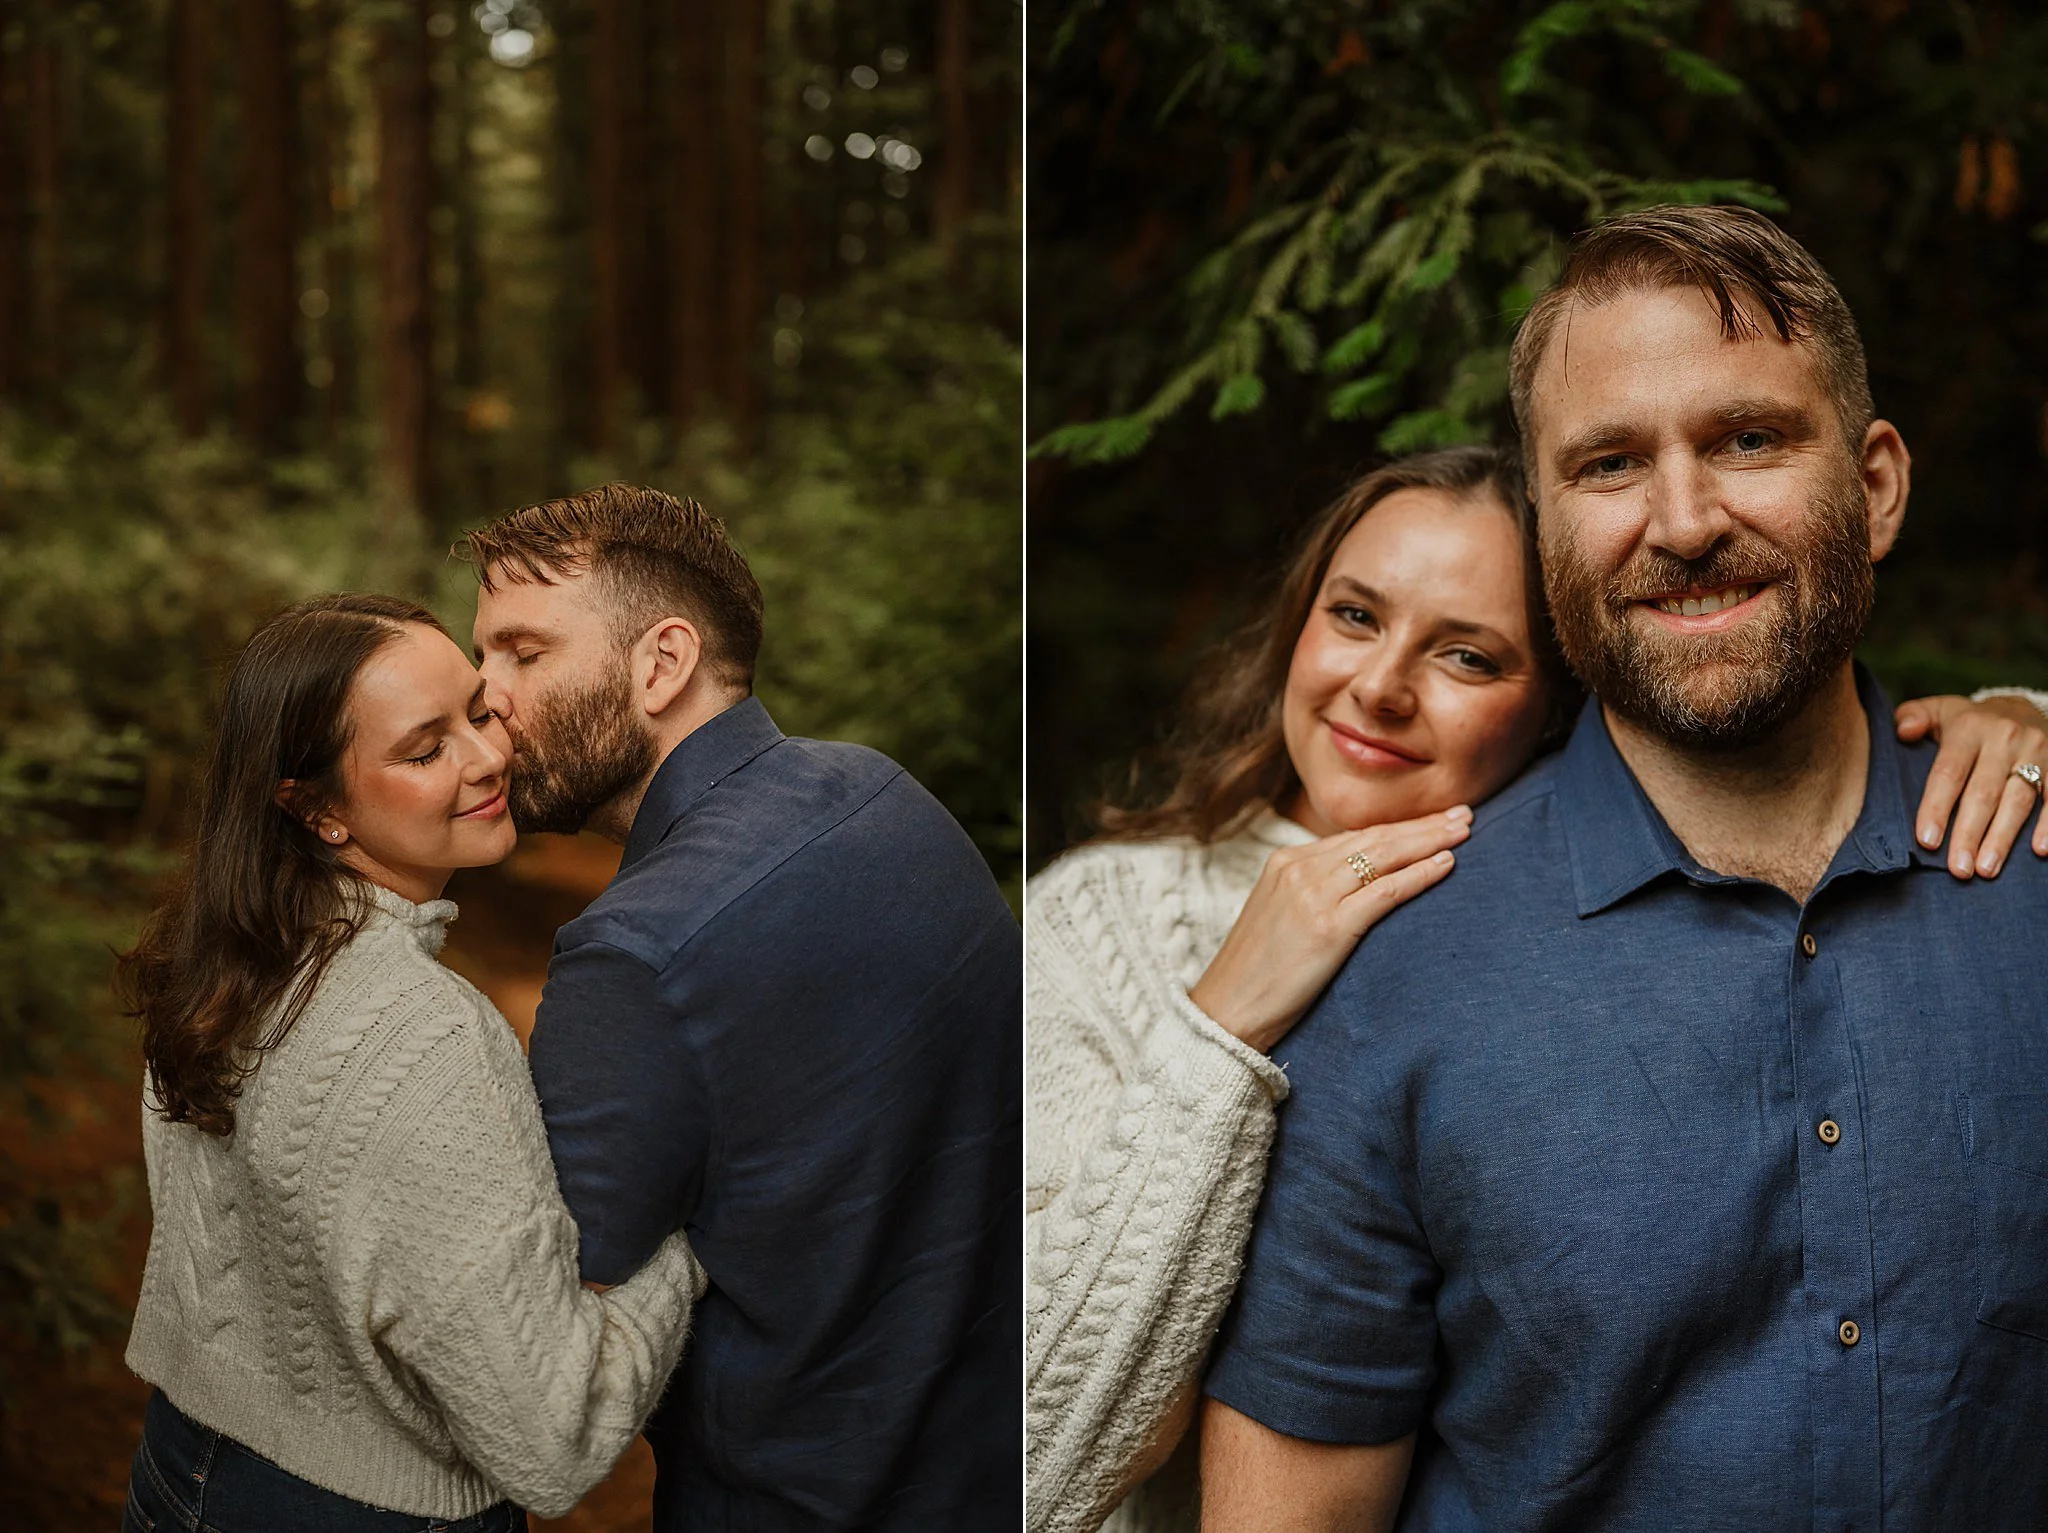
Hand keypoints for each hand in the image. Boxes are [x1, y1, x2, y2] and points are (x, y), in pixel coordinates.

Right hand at [1189, 806, 1470, 1053]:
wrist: (1227, 1012)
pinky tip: (1447, 864)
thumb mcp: (1281, 915)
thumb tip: (1360, 887)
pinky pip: (1385, 892)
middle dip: (1422, 825)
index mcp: (1285, 861)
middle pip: (1373, 839)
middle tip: (1463, 813)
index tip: (1432, 820)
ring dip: (1429, 840)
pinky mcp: (1328, 926)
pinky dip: (1419, 875)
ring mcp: (1312, 895)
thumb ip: (1314, 891)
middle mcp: (1298, 868)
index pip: (1353, 836)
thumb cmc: (1258, 973)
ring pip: (1383, 857)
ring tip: (1465, 830)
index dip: (1397, 827)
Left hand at [1895, 693, 2047, 876]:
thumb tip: (1902, 730)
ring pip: (2018, 801)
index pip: (1949, 774)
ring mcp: (2035, 752)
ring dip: (2002, 838)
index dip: (1937, 808)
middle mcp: (2003, 740)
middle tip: (1958, 868)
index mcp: (1968, 729)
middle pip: (1983, 793)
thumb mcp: (1939, 711)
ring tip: (1987, 869)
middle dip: (1969, 833)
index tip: (1927, 841)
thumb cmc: (1969, 721)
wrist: (2022, 708)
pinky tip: (2040, 850)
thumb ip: (1914, 717)